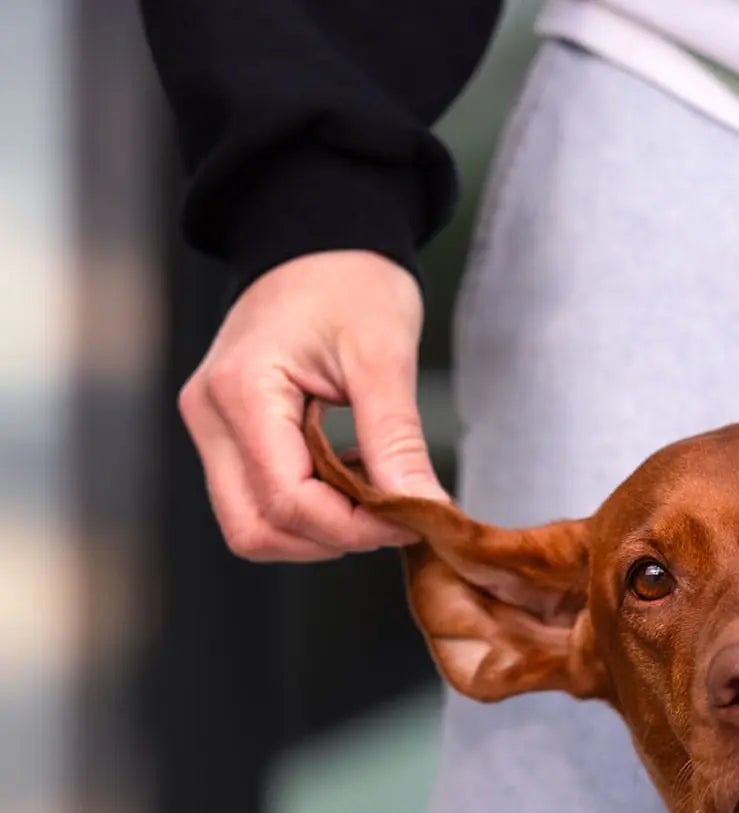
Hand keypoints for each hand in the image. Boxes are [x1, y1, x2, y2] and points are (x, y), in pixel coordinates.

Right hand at [177, 250, 446, 561]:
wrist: (317, 243)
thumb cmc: (348, 282)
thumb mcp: (383, 356)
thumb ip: (395, 440)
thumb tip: (422, 511)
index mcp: (241, 391)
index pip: (287, 502)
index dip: (354, 528)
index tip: (410, 521)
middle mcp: (210, 416)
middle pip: (258, 529)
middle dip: (332, 538)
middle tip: (391, 515)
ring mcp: (212, 429)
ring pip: (255, 528)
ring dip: (320, 531)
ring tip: (371, 492)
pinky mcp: (228, 437)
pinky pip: (260, 503)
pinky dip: (310, 513)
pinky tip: (350, 482)